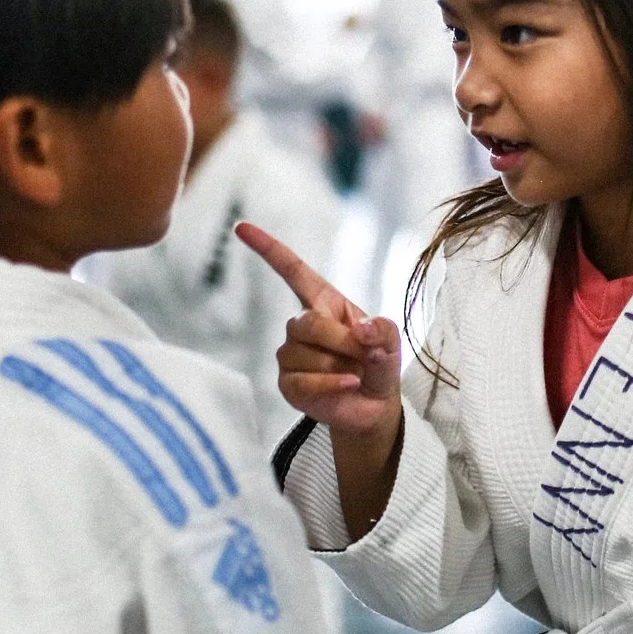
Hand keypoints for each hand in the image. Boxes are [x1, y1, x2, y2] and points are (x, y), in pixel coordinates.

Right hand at [236, 223, 402, 439]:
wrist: (374, 406)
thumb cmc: (378, 364)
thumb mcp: (391, 341)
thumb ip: (383, 330)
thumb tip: (362, 330)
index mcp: (324, 303)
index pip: (293, 271)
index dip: (268, 249)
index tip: (241, 228)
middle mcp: (303, 325)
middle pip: (309, 323)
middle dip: (343, 341)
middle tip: (367, 354)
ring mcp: (291, 355)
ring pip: (308, 355)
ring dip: (340, 366)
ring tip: (355, 373)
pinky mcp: (288, 384)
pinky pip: (304, 382)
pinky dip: (331, 385)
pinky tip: (348, 385)